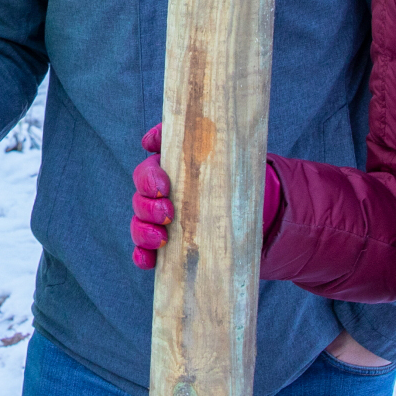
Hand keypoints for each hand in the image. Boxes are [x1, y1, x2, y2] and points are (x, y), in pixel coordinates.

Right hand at [129, 125, 287, 270]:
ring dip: (143, 232)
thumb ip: (200, 136)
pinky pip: (146, 253)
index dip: (149, 179)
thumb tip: (158, 137)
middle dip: (148, 207)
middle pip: (139, 199)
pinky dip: (142, 256)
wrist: (256, 210)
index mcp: (168, 171)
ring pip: (138, 225)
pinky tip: (148, 259)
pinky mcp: (169, 247)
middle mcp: (160, 196)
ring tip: (162, 239)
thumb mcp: (223, 151)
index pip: (147, 172)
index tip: (165, 187)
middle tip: (169, 213)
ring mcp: (162, 223)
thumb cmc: (232, 175)